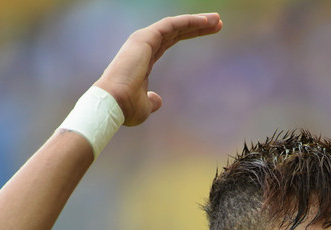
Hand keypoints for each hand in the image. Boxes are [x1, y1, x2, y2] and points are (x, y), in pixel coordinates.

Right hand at [94, 13, 222, 126]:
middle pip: (176, 31)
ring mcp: (143, 40)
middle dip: (197, 25)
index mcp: (144, 59)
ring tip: (216, 20)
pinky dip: (187, 21)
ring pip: (175, 25)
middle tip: (217, 22)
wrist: (113, 104)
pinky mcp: (145, 38)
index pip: (170, 41)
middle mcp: (144, 46)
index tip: (209, 32)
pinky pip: (170, 25)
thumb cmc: (126, 108)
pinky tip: (204, 21)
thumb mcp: (145, 106)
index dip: (189, 35)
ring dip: (196, 21)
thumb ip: (152, 101)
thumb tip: (158, 101)